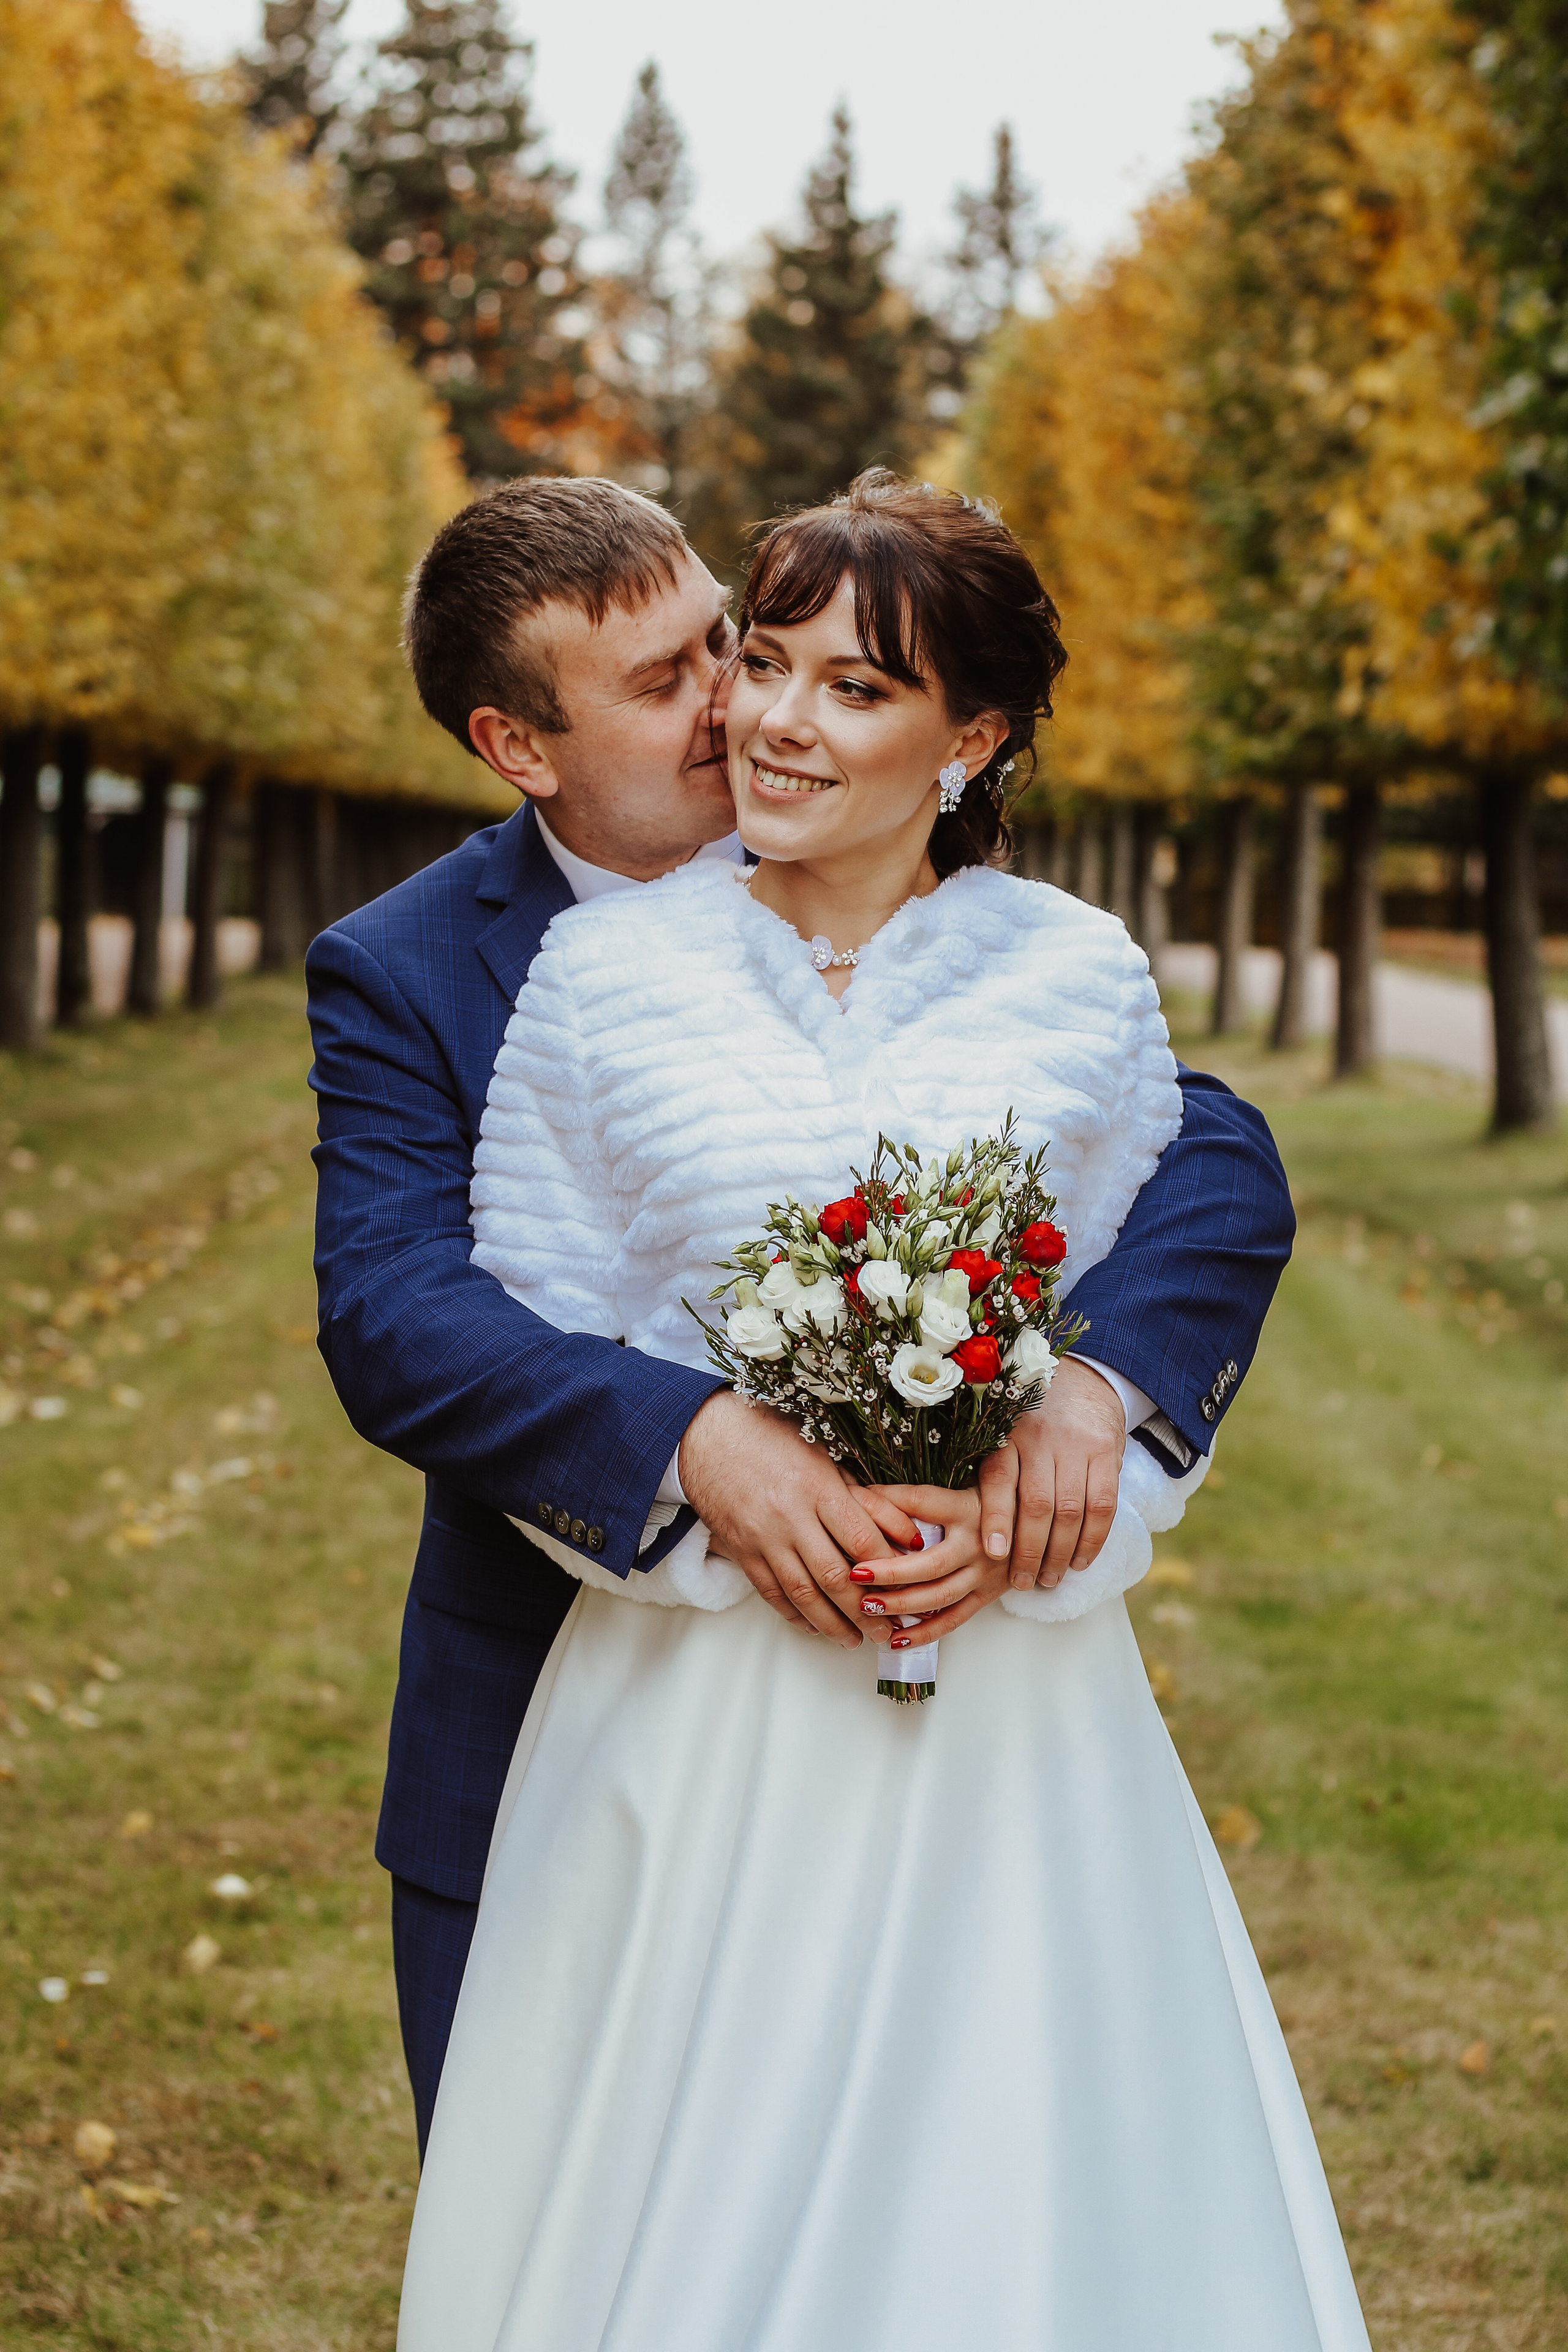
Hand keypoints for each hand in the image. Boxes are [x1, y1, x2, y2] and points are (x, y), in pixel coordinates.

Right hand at [677, 1392, 920, 1647]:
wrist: (707, 1437)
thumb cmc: (773, 1438)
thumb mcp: (827, 1457)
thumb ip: (867, 1499)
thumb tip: (910, 1536)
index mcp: (817, 1487)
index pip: (861, 1540)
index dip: (888, 1571)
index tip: (908, 1589)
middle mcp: (790, 1516)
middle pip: (834, 1576)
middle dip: (865, 1611)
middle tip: (888, 1632)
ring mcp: (763, 1537)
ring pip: (802, 1593)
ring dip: (832, 1623)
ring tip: (855, 1640)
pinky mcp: (742, 1551)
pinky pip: (771, 1593)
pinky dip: (795, 1615)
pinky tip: (815, 1627)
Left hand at [849, 1484, 1008, 1642]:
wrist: (1039, 1522)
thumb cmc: (992, 1498)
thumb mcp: (963, 1482)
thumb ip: (917, 1490)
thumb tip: (865, 1490)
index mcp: (967, 1506)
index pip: (922, 1502)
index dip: (889, 1504)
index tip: (855, 1507)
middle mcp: (979, 1542)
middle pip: (932, 1563)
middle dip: (892, 1572)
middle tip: (856, 1574)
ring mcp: (985, 1573)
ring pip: (940, 1596)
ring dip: (902, 1605)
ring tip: (866, 1607)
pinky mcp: (987, 1595)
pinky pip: (954, 1619)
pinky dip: (925, 1632)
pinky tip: (897, 1639)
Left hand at [975, 1357, 1126, 1591]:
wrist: (1082, 1379)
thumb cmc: (1029, 1420)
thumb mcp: (1001, 1431)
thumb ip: (990, 1469)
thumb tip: (959, 1525)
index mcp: (1004, 1433)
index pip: (999, 1480)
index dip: (997, 1519)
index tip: (994, 1555)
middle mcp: (1039, 1437)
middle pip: (1036, 1504)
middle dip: (1030, 1552)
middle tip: (1022, 1582)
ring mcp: (1076, 1444)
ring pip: (1069, 1510)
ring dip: (1060, 1553)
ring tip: (1049, 1580)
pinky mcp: (1106, 1451)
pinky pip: (1102, 1504)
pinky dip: (1092, 1539)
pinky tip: (1080, 1560)